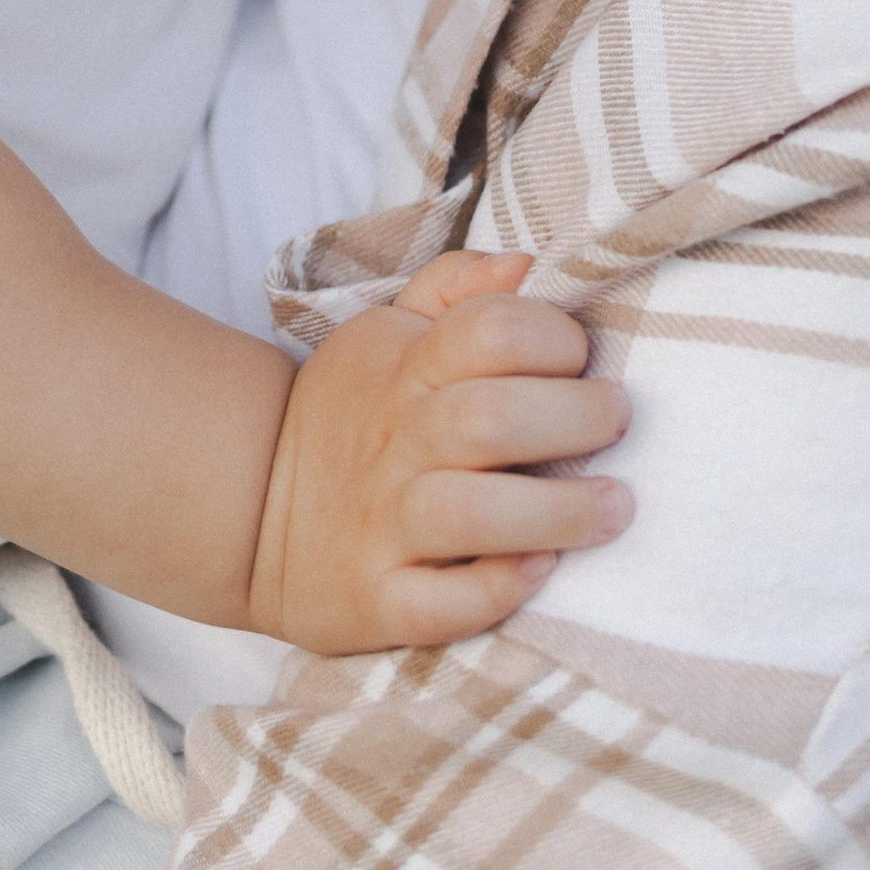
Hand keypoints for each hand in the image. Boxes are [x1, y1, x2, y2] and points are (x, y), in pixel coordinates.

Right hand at [247, 252, 631, 655]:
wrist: (253, 509)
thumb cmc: (355, 412)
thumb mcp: (388, 330)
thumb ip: (459, 289)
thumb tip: (530, 263)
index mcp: (406, 366)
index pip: (490, 331)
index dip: (554, 338)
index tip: (584, 361)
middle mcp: (397, 442)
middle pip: (492, 420)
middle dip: (575, 418)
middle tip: (616, 422)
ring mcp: (383, 525)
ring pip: (472, 516)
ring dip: (556, 512)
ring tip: (614, 508)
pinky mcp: (377, 600)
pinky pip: (439, 605)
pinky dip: (495, 591)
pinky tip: (540, 570)